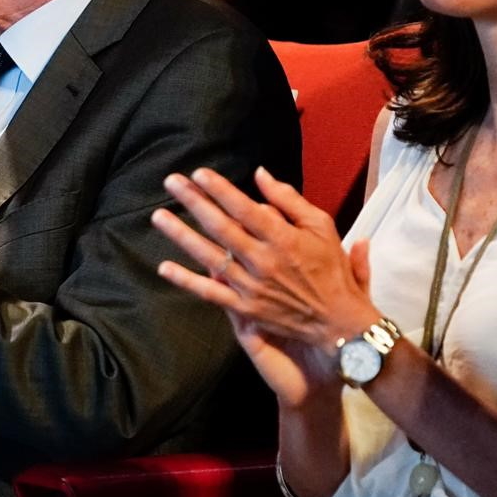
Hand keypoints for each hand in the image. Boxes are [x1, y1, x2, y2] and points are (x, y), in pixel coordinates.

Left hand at [151, 166, 381, 350]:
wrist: (339, 322)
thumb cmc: (331, 269)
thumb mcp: (322, 227)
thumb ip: (289, 200)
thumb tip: (260, 175)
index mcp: (283, 238)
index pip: (244, 208)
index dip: (219, 189)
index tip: (198, 173)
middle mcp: (263, 261)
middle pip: (221, 227)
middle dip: (193, 202)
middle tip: (170, 182)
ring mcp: (251, 287)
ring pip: (209, 257)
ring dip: (181, 235)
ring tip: (158, 216)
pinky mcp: (245, 309)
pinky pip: (210, 293)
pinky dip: (186, 281)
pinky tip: (164, 267)